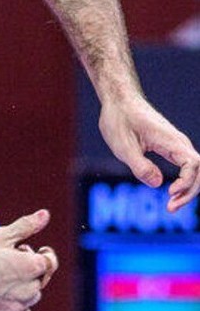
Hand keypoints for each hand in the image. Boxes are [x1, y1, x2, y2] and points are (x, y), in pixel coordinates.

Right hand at [0, 209, 56, 310]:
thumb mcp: (0, 235)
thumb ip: (26, 226)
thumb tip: (45, 214)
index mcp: (30, 267)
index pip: (49, 262)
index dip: (40, 253)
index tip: (25, 249)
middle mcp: (29, 289)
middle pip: (40, 279)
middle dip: (28, 270)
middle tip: (5, 261)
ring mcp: (17, 306)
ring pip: (32, 296)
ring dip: (23, 287)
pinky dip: (17, 305)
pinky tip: (0, 295)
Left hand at [100, 96, 199, 211]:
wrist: (119, 100)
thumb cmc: (119, 119)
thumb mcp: (122, 145)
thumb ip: (139, 165)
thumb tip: (158, 184)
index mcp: (170, 141)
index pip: (193, 165)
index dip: (186, 182)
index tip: (169, 193)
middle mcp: (179, 143)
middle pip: (199, 172)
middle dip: (189, 193)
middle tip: (170, 209)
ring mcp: (177, 146)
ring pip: (194, 172)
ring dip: (187, 190)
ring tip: (171, 206)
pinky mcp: (171, 149)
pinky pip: (185, 168)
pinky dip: (182, 183)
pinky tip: (172, 194)